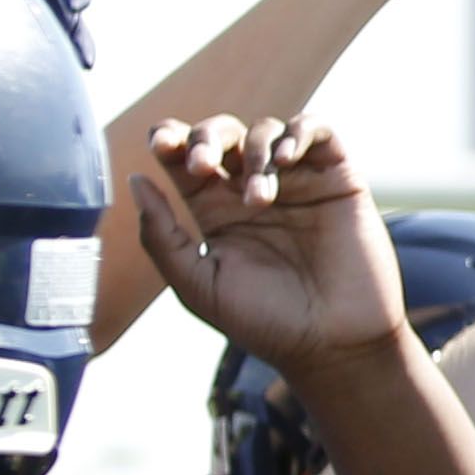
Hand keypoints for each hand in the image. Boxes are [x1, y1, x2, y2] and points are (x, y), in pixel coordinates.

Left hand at [128, 114, 408, 375]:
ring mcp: (297, 182)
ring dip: (254, 152)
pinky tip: (286, 161)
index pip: (185, 158)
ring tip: (260, 198)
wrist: (333, 344)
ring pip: (266, 130)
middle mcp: (253, 190)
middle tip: (202, 166)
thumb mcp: (197, 284)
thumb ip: (162, 235)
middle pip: (222, 134)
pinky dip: (298, 133)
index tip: (161, 145)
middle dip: (206, 138)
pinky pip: (317, 131)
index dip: (170, 138)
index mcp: (216, 211)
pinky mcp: (338, 178)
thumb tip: (137, 179)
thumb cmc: (265, 322)